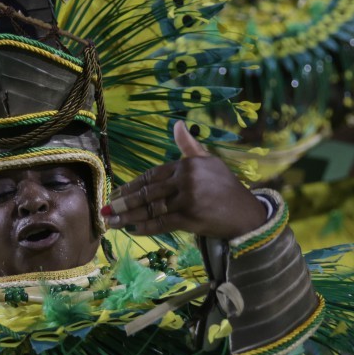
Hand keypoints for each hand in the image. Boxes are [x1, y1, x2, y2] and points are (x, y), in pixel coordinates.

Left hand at [103, 121, 268, 239]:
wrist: (246, 213)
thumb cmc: (226, 187)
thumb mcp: (209, 161)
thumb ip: (189, 146)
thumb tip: (177, 124)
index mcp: (187, 164)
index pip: (152, 174)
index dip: (132, 184)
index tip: (117, 192)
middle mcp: (185, 179)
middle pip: (148, 191)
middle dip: (124, 201)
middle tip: (106, 208)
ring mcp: (187, 199)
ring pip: (151, 208)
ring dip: (128, 216)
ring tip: (112, 221)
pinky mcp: (189, 217)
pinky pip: (161, 222)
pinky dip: (146, 227)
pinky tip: (133, 229)